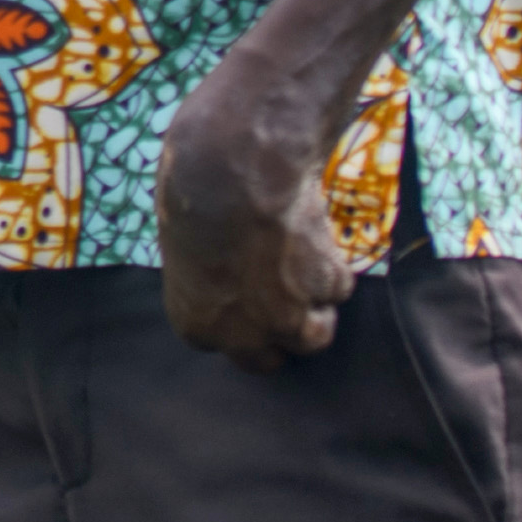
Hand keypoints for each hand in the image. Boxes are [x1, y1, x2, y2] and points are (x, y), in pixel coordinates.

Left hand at [151, 34, 361, 368]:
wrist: (237, 166)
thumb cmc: (193, 191)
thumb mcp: (183, 242)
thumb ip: (207, 273)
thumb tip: (223, 267)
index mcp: (196, 326)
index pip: (227, 348)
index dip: (242, 319)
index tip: (248, 297)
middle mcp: (242, 335)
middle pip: (273, 356)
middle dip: (279, 329)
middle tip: (284, 291)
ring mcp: (288, 318)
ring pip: (316, 333)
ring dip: (314, 304)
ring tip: (303, 261)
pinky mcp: (325, 289)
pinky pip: (337, 289)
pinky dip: (332, 266)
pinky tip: (313, 232)